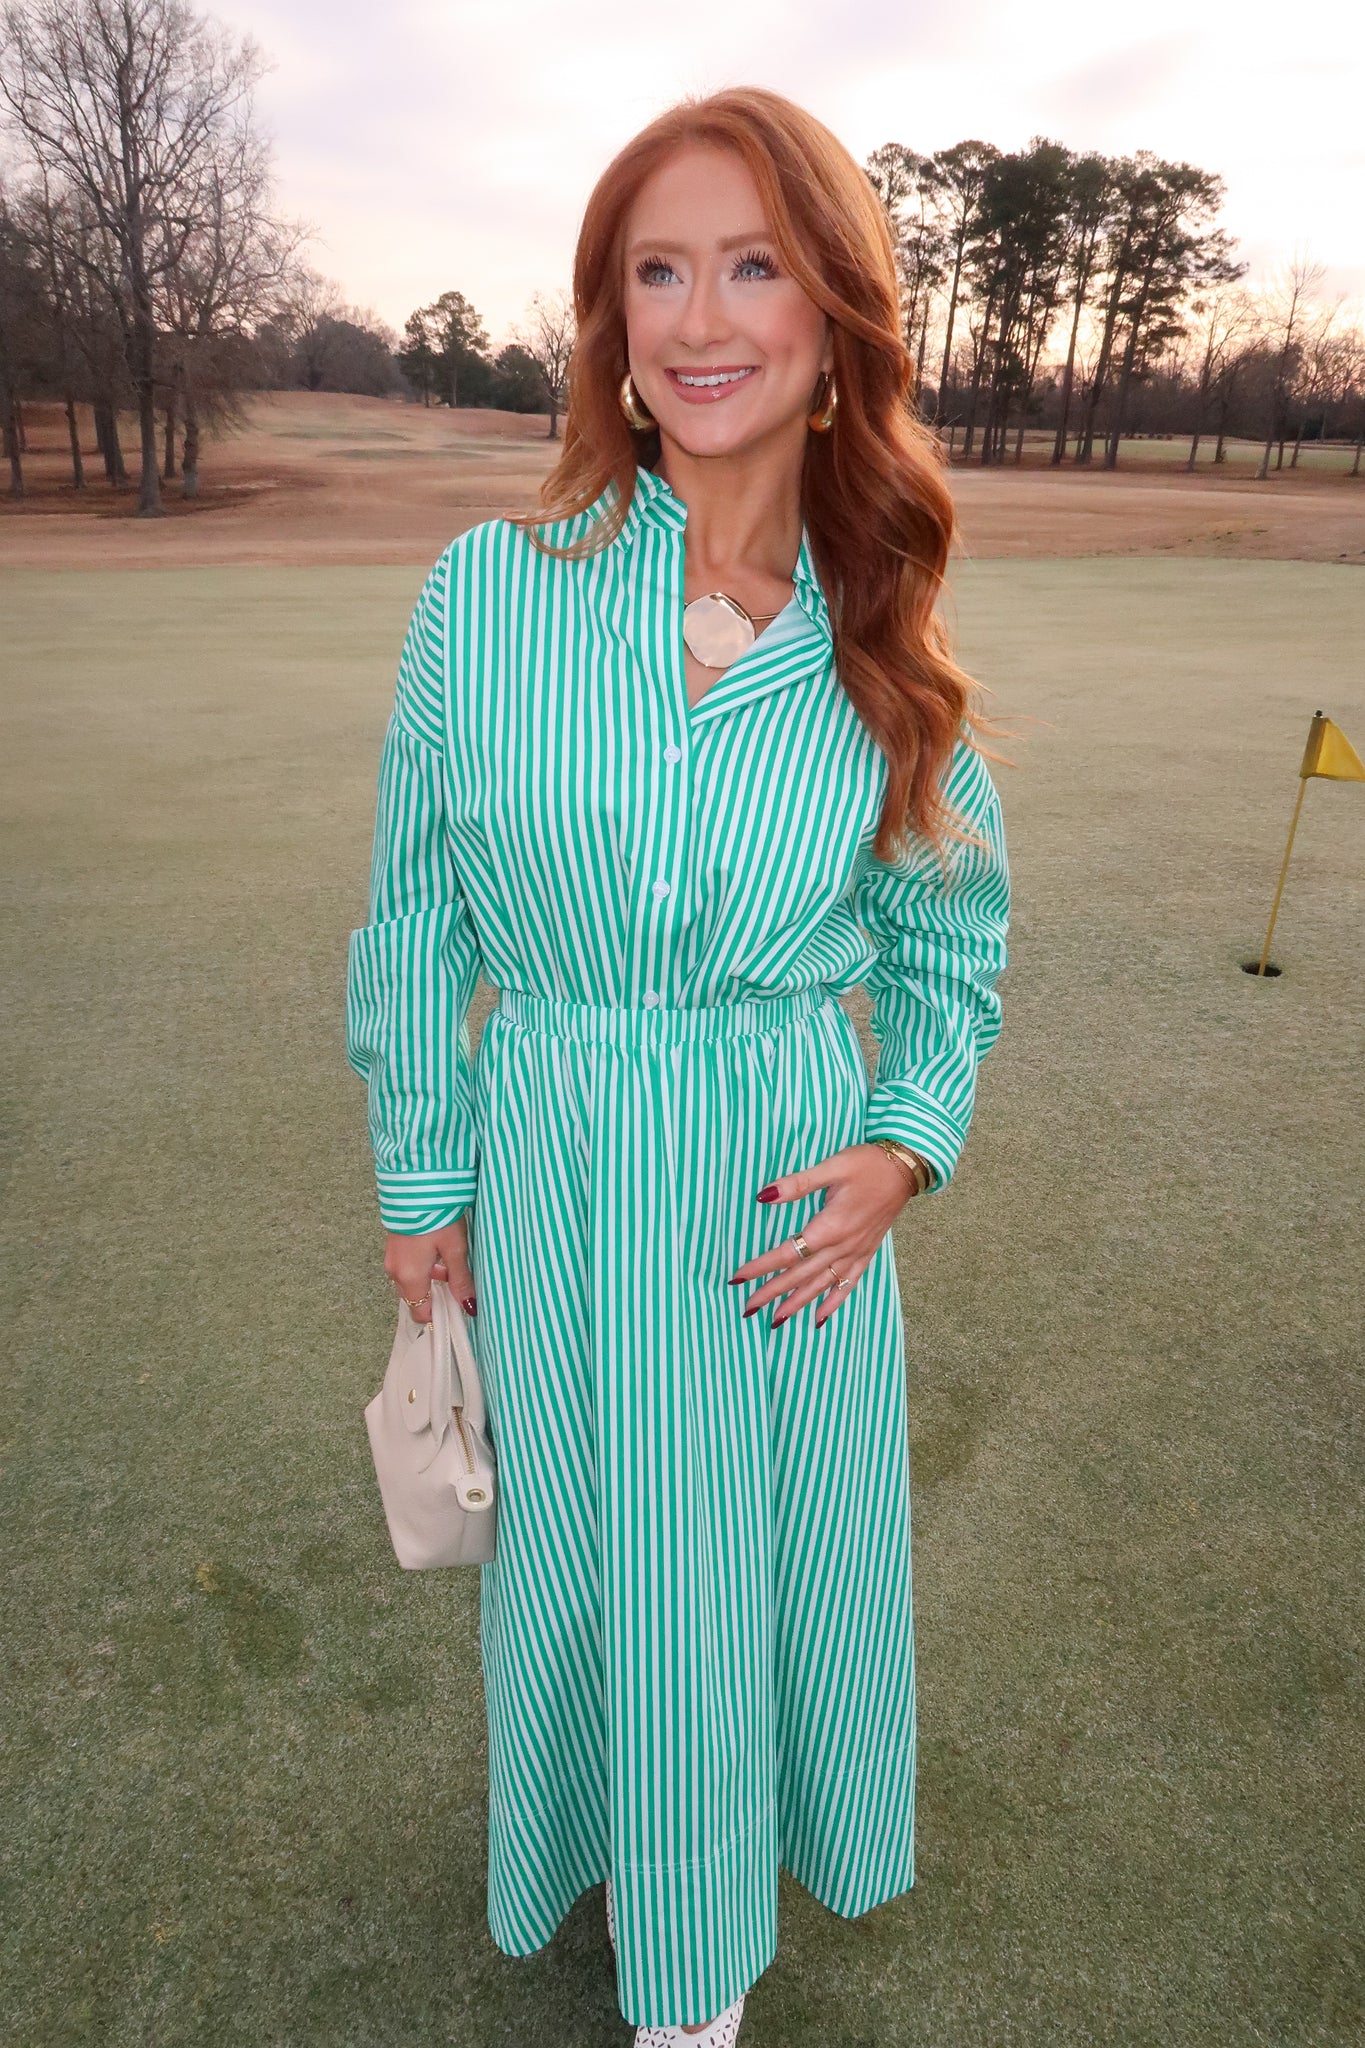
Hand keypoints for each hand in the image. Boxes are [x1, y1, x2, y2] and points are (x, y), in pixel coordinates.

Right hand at [384, 1215, 475, 1324]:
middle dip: (435, 1297)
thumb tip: (469, 1306)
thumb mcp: (455, 1249)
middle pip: (415, 1299)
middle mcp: (395, 1272)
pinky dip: (421, 1269)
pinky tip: (437, 1254)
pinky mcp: (393, 1246)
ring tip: (451, 1265)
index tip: (456, 1309)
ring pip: (411, 1283)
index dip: (438, 1316)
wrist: (416, 1185)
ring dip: (429, 1281)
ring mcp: (391, 1258)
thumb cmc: (437, 1216)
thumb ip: (461, 1280)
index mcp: (410, 1277)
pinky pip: (406, 1268)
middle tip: (457, 1285)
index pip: (420, 1313)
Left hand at [729, 1143, 919, 1329]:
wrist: (905, 1169)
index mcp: (830, 1227)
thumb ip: (797, 1184)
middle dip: (772, 1293)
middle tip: (748, 1308)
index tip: (738, 1278)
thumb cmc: (867, 1164)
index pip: (788, 1253)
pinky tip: (819, 1318)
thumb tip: (764, 1196)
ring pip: (821, 1285)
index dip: (761, 1266)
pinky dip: (833, 1303)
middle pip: (801, 1275)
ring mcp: (856, 1253)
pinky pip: (848, 1285)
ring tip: (776, 1320)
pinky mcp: (867, 1254)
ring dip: (797, 1303)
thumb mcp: (832, 1167)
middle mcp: (842, 1246)